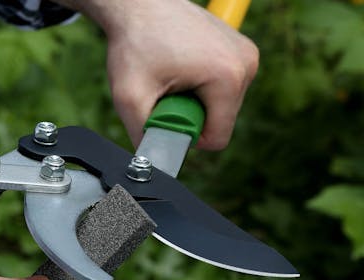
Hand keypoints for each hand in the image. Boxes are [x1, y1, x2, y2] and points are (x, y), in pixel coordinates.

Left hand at [54, 0, 258, 149]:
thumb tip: (151, 166)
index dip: (186, 137)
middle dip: (189, 116)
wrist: (138, 4)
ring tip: (172, 76)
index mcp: (228, 77)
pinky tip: (180, 67)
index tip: (164, 113)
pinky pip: (222, 88)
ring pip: (221, 106)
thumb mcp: (130, 98)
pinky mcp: (240, 50)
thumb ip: (143, 136)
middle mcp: (246, 64)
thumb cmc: (135, 43)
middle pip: (220, 122)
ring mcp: (247, 55)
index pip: (217, 138)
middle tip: (164, 91)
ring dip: (193, 101)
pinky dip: (200, 86)